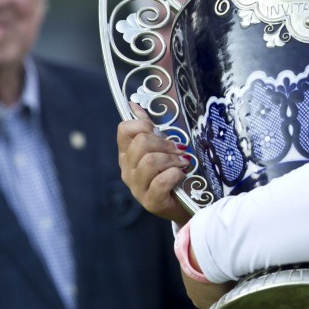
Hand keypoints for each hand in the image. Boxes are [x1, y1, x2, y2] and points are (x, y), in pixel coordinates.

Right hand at [117, 102, 192, 224]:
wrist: (184, 203)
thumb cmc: (171, 172)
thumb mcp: (160, 148)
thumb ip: (149, 128)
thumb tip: (134, 105)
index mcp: (127, 153)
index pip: (124, 129)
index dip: (144, 125)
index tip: (159, 132)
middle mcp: (127, 169)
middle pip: (141, 143)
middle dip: (164, 144)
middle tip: (178, 150)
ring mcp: (136, 187)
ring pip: (150, 161)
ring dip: (172, 160)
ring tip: (183, 163)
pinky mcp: (149, 201)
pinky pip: (161, 181)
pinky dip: (175, 175)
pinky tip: (182, 175)